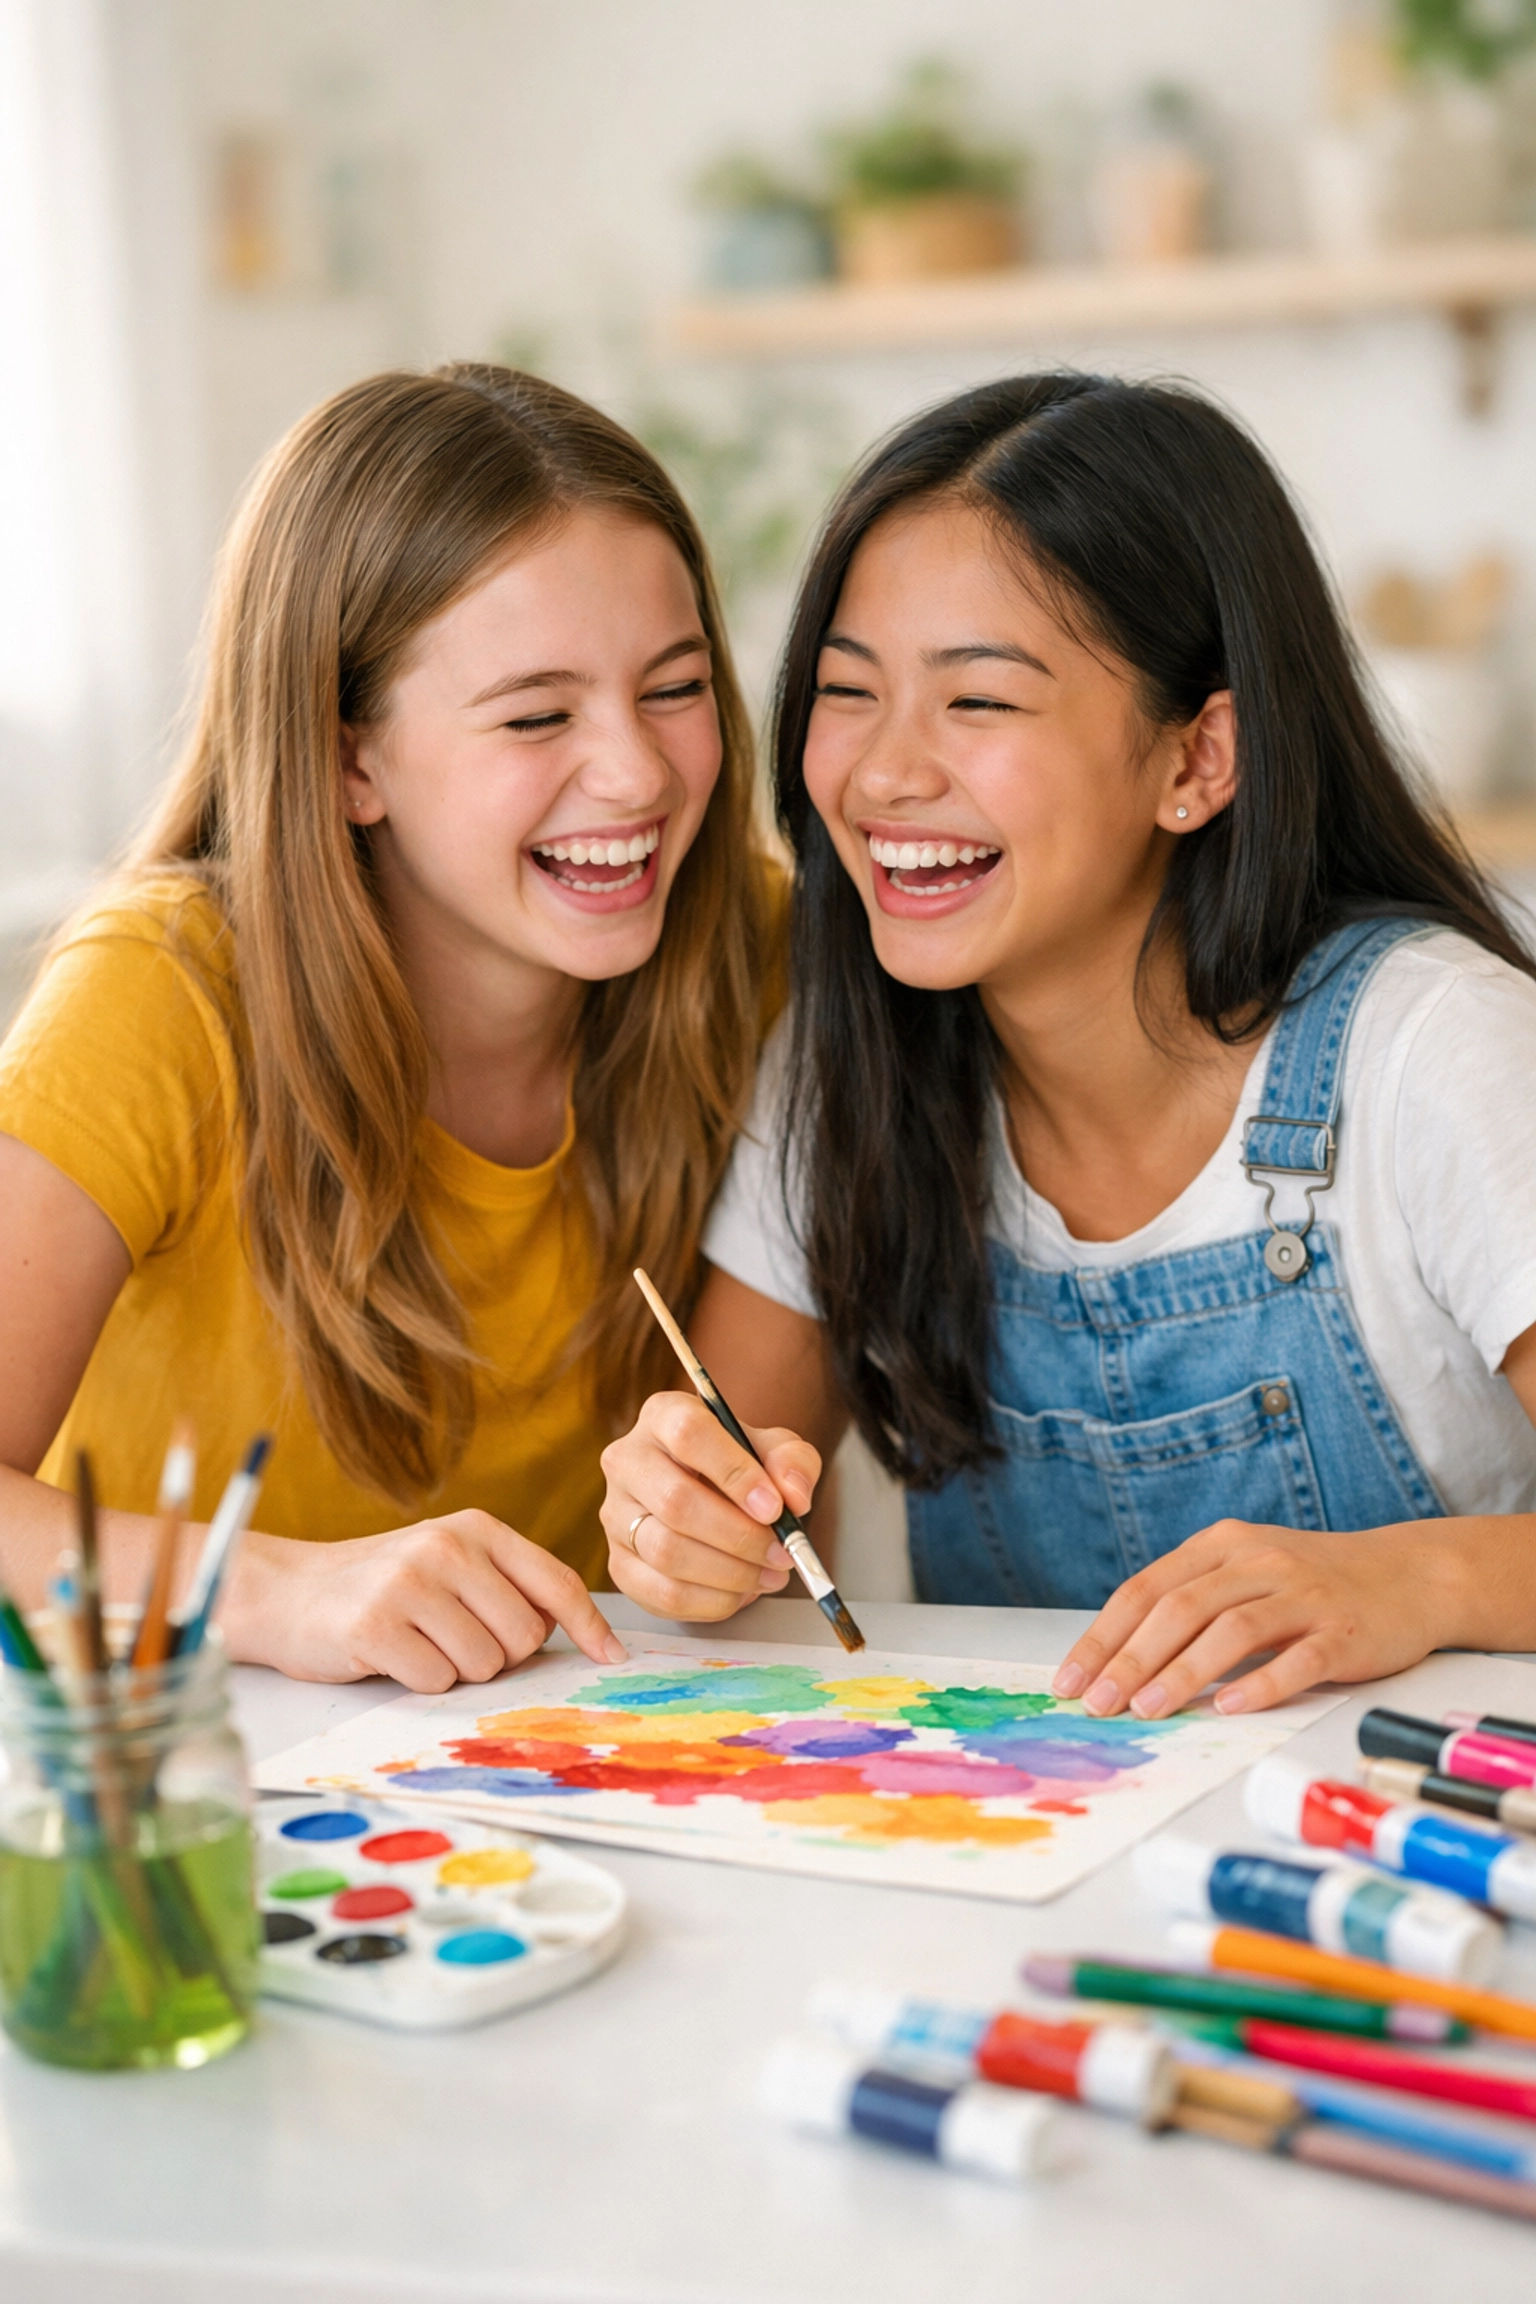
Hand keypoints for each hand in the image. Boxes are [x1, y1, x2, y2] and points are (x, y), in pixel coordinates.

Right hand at [222, 1510, 626, 1689]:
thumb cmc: (383, 1585)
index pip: (554, 1582)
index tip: (612, 1658)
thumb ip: (506, 1585)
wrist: (288, 1591)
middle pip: (524, 1636)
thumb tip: (574, 1632)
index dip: (590, 1626)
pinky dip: (421, 1681)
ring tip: (419, 1643)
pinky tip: (392, 1656)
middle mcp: (447, 1548)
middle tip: (453, 1640)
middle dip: (499, 1654)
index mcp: (476, 1529)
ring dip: (456, 1669)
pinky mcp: (376, 1626)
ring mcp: (410, 1584)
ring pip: (484, 1664)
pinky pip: (436, 1680)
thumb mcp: (449, 1563)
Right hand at [600, 1390, 821, 1621]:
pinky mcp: (619, 1563)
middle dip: (739, 1536)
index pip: (689, 1434)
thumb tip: (792, 1497)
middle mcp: (627, 1461)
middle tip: (781, 1553)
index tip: (773, 1507)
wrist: (713, 1497)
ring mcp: (616, 1514)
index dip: (734, 1472)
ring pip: (667, 1552)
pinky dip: (711, 1600)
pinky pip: (662, 1593)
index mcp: (663, 1416)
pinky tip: (741, 1590)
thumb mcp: (774, 1450)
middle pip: (675, 1501)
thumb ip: (792, 1463)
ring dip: (730, 1573)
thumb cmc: (740, 1467)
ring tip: (769, 1574)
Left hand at [1050, 1517, 1460, 1718]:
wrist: (1409, 1575)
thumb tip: (1119, 1659)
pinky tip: (1228, 1706)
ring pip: (1231, 1630)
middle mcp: (1258, 1562)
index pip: (1147, 1589)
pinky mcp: (1343, 1631)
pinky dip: (1259, 1683)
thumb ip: (1192, 1603)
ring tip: (1149, 1709)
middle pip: (1180, 1608)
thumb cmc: (1311, 1584)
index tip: (1072, 1679)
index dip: (1104, 1635)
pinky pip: (1297, 1659)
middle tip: (1099, 1703)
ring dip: (1183, 1672)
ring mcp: (1302, 1595)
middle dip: (1130, 1659)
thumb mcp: (1245, 1574)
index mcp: (1222, 1545)